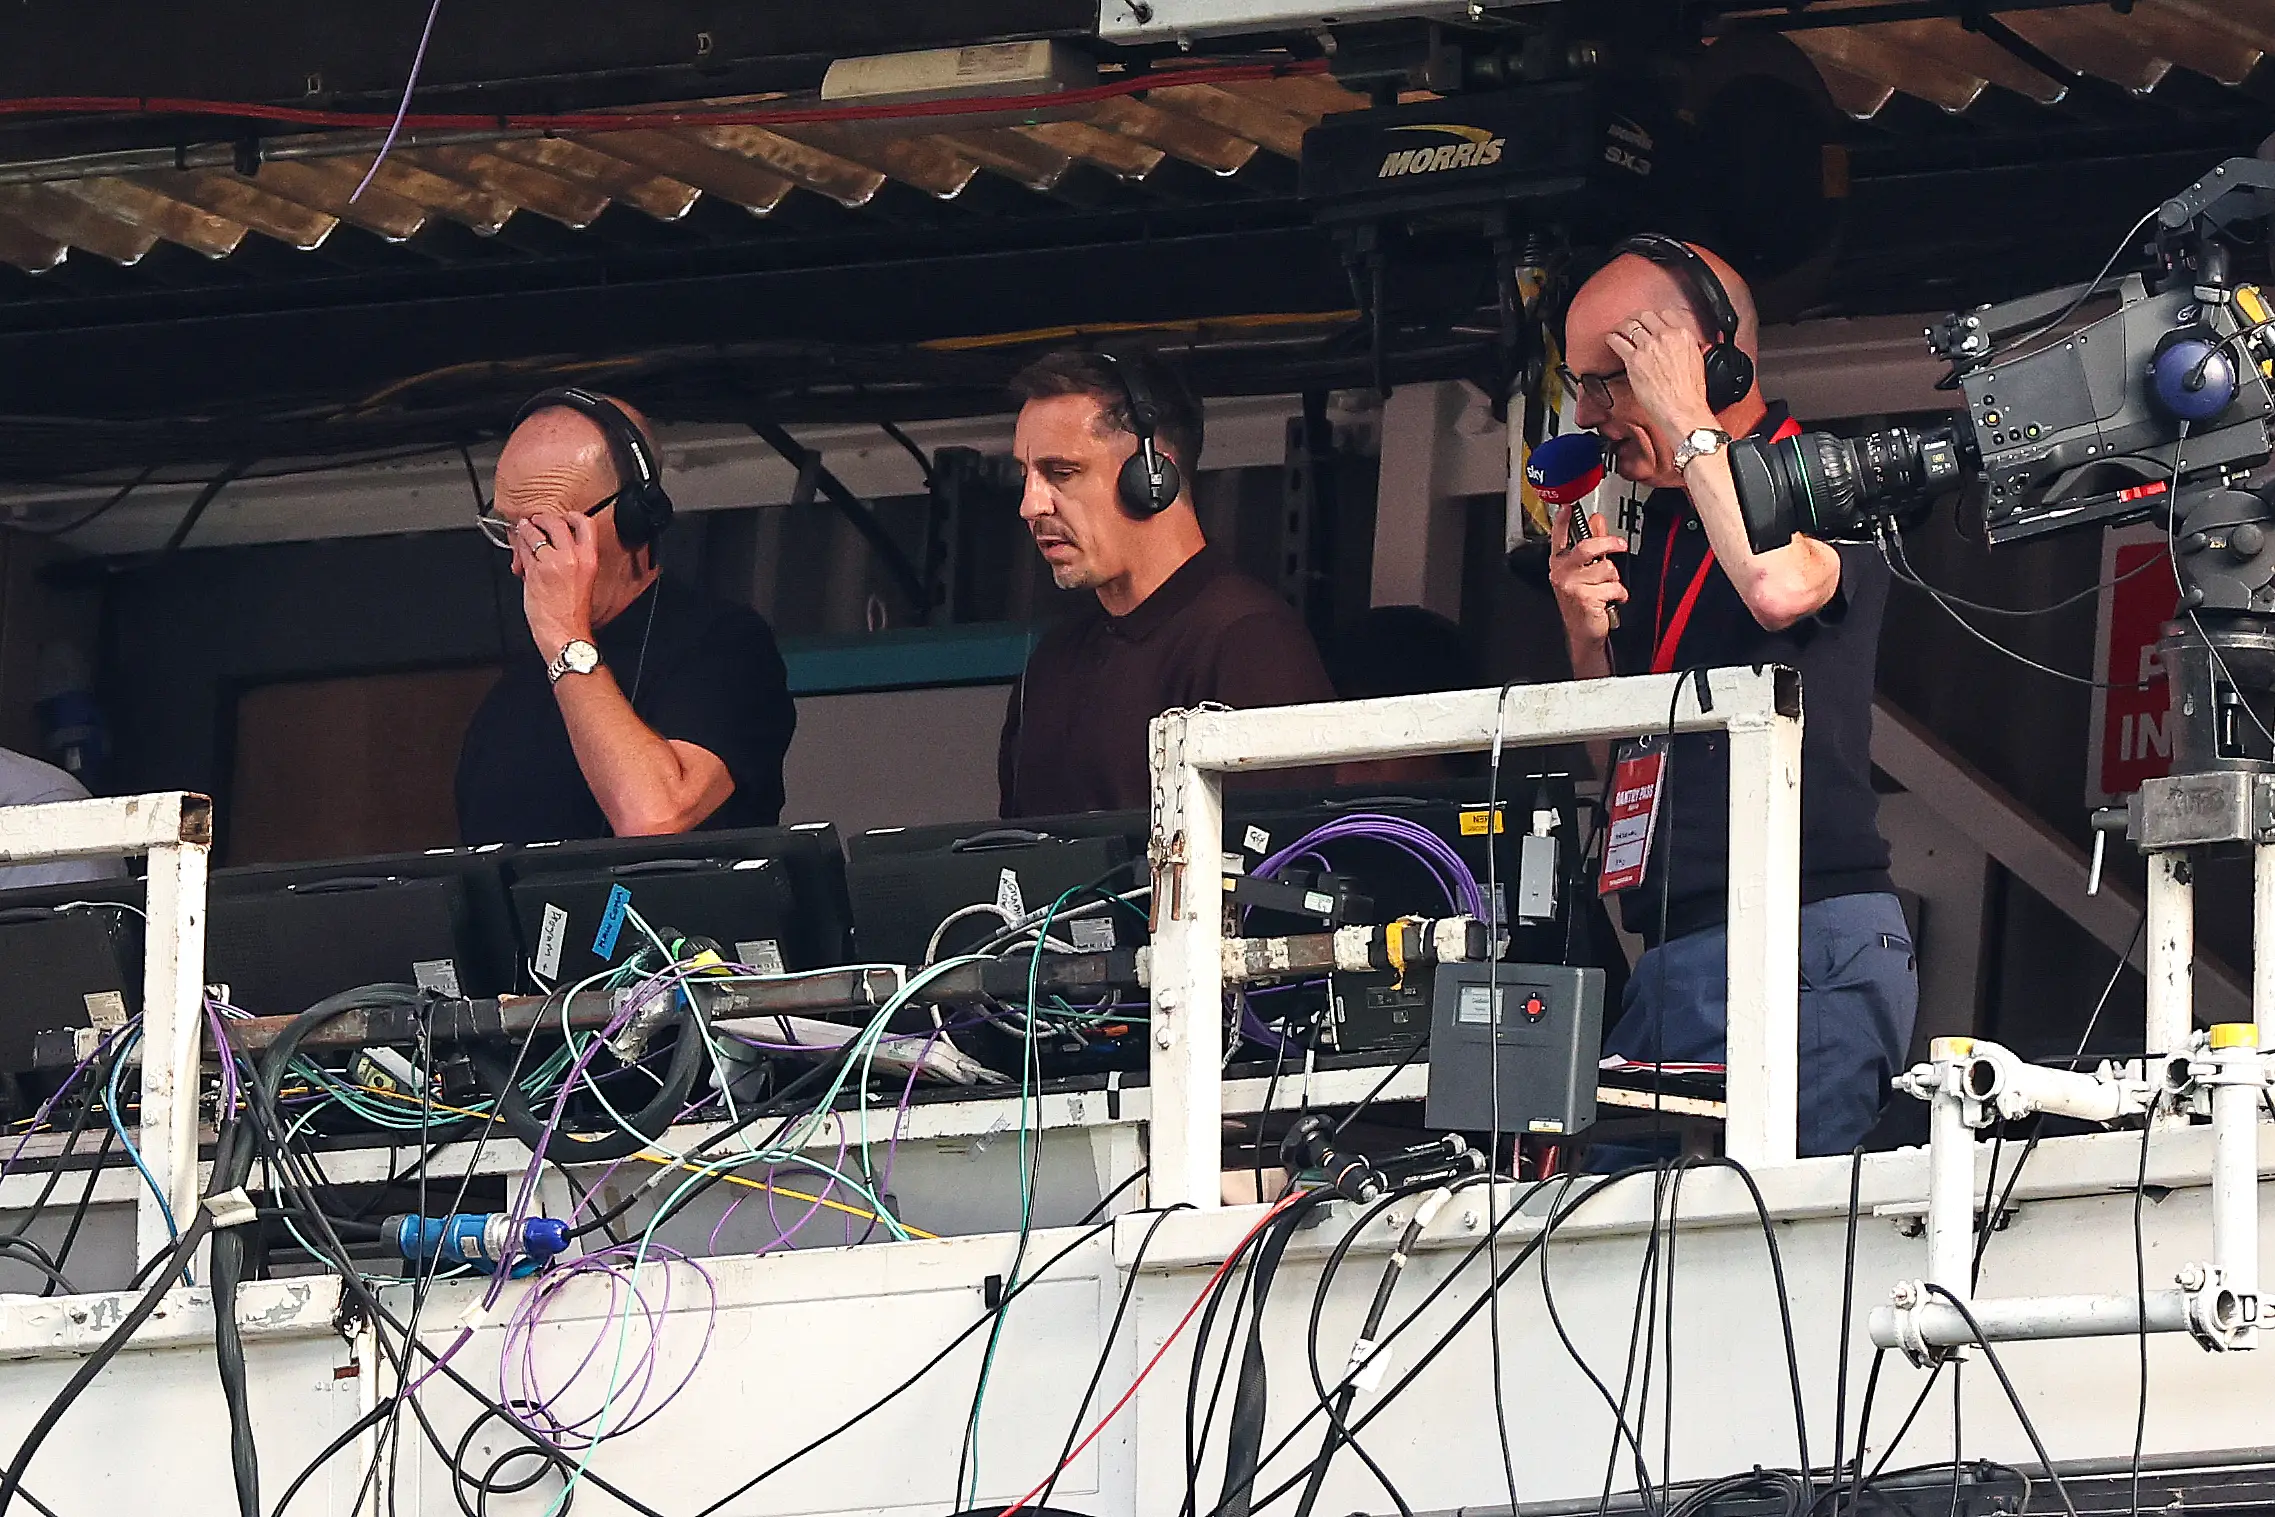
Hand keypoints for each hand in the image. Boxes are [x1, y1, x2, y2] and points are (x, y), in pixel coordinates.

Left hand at [513, 511, 599, 657]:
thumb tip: (554, 545)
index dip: (572, 516)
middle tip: (537, 520)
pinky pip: (523, 550)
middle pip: (555, 522)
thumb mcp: (582, 580)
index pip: (585, 524)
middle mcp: (571, 558)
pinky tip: (520, 550)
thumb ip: (571, 559)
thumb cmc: (573, 613)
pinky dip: (519, 547)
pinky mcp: (533, 571)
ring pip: (534, 534)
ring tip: (523, 529)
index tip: (564, 517)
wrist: (565, 632)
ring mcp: (551, 563)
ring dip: (526, 529)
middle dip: (543, 518)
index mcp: (589, 559)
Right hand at [1548, 504, 1627, 643]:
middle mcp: (1562, 572)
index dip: (1563, 520)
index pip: (1559, 536)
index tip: (1568, 505)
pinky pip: (1613, 586)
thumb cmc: (1584, 602)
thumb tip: (1597, 520)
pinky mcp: (1584, 598)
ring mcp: (1571, 585)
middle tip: (1619, 545)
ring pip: (1606, 567)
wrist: (1584, 633)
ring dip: (1614, 578)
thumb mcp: (1586, 571)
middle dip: (1608, 544)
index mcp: (1560, 562)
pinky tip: (1610, 599)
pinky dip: (1618, 593)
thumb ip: (1593, 544)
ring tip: (1607, 587)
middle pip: (1587, 547)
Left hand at [1605, 309, 1718, 442]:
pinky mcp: (1634, 360)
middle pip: (1645, 316)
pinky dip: (1612, 339)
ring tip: (1619, 330)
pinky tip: (1611, 340)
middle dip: (1637, 319)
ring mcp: (1648, 347)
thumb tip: (1680, 346)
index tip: (1650, 322)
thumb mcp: (1697, 361)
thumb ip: (1687, 348)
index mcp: (1683, 335)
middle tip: (1632, 324)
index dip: (1654, 317)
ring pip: (1630, 325)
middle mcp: (1665, 336)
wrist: (1682, 408)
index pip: (1665, 314)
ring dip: (1623, 326)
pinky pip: (1618, 342)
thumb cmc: (1690, 393)